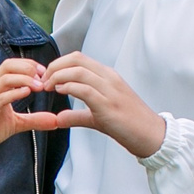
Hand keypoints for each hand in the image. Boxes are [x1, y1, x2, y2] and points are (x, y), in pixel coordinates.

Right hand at [0, 57, 52, 166]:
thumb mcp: (15, 123)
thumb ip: (34, 120)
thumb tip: (55, 121)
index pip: (13, 66)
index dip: (30, 65)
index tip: (46, 74)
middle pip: (8, 65)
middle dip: (27, 67)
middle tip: (43, 76)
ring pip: (4, 78)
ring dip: (24, 79)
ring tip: (39, 86)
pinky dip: (13, 94)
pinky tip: (26, 93)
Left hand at [27, 51, 166, 159]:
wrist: (150, 135)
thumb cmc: (127, 124)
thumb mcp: (97, 117)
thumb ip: (77, 116)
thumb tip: (58, 119)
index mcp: (107, 76)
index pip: (78, 58)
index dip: (58, 64)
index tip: (46, 77)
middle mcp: (109, 78)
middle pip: (76, 59)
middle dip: (54, 67)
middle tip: (43, 81)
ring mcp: (110, 89)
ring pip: (78, 71)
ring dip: (57, 76)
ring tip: (48, 87)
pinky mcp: (108, 104)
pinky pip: (84, 89)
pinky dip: (68, 87)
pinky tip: (59, 92)